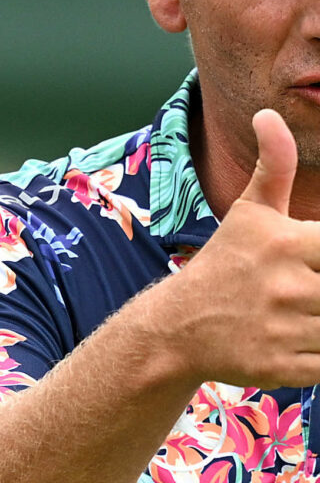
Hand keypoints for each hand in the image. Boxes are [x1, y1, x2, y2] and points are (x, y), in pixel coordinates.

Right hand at [155, 109, 319, 388]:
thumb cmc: (224, 263)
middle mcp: (287, 286)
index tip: (315, 259)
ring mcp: (285, 329)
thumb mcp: (249, 213)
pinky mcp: (284, 368)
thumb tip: (268, 113)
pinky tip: (300, 338)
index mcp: (287, 243)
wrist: (177, 326)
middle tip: (306, 283)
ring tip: (301, 309)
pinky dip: (319, 353)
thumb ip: (273, 165)